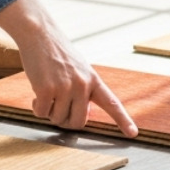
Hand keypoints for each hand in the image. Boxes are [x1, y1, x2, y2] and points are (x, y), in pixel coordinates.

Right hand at [0, 0, 137, 137]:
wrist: (40, 35)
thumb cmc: (58, 54)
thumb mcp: (79, 69)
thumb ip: (84, 90)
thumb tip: (83, 115)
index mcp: (93, 80)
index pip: (112, 103)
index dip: (123, 120)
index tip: (133, 134)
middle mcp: (82, 85)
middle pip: (78, 122)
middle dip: (66, 121)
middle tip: (57, 109)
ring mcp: (64, 87)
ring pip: (58, 119)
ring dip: (49, 112)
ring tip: (47, 94)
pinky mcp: (46, 89)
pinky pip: (42, 113)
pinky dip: (37, 108)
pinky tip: (36, 95)